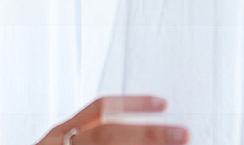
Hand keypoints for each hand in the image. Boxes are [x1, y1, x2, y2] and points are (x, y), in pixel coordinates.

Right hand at [35, 96, 188, 144]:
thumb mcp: (68, 143)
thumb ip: (96, 134)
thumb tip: (149, 128)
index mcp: (61, 134)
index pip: (99, 109)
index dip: (133, 103)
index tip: (164, 102)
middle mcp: (60, 144)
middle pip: (107, 134)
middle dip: (148, 133)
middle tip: (183, 134)